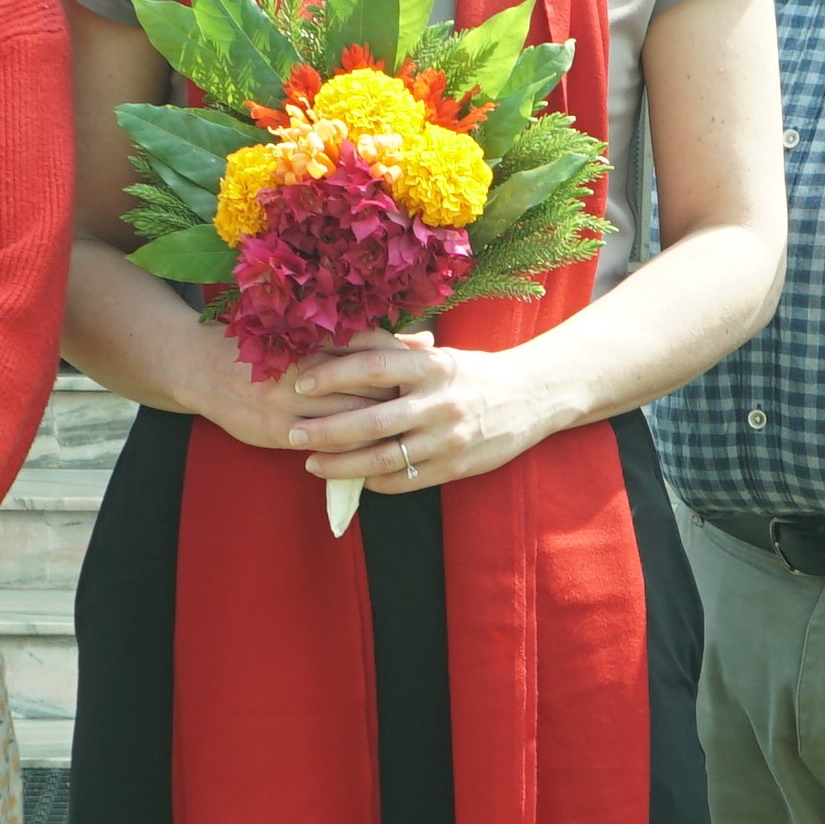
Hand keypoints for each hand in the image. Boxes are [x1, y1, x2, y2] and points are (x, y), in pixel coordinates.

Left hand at [279, 333, 571, 496]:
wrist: (532, 397)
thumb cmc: (474, 373)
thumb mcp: (440, 355)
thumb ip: (396, 353)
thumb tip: (342, 341)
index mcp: (433, 366)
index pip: (373, 367)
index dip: (333, 375)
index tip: (301, 384)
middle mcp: (439, 402)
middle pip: (370, 421)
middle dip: (325, 431)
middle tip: (292, 434)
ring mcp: (448, 439)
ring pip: (383, 458)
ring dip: (341, 465)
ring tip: (311, 464)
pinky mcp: (456, 467)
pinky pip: (405, 480)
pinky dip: (374, 482)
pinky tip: (352, 478)